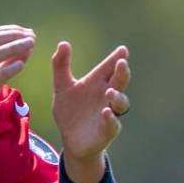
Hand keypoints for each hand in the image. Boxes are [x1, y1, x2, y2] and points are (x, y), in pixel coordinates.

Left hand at [51, 41, 129, 182]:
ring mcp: (110, 113)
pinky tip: (106, 112)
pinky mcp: (107, 131)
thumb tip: (63, 43)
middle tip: (122, 63)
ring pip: (121, 103)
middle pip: (120, 82)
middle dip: (122, 73)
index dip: (116, 59)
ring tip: (110, 92)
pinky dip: (111, 118)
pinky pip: (113, 124)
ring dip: (117, 97)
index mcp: (97, 83)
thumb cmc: (70, 111)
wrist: (70, 139)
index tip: (122, 50)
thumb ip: (61, 66)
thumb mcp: (62, 87)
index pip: (109, 68)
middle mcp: (107, 96)